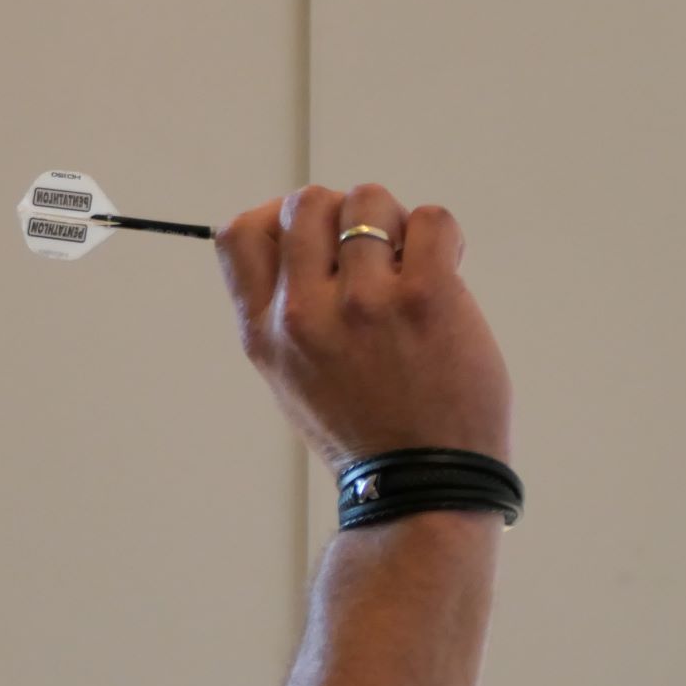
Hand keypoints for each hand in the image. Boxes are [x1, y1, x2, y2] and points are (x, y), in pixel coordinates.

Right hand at [214, 184, 511, 473]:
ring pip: (369, 200)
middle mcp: (303, 313)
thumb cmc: (363, 430)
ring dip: (395, 222)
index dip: (277, 217)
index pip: (240, 233)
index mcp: (263, 332)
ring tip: (411, 265)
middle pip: (305, 203)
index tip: (312, 237)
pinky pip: (430, 219)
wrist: (422, 485)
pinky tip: (446, 271)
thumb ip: (281, 311)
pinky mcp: (425, 297)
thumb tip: (299, 237)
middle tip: (371, 252)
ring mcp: (363, 302)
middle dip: (342, 213)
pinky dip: (441, 236)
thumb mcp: (288, 376)